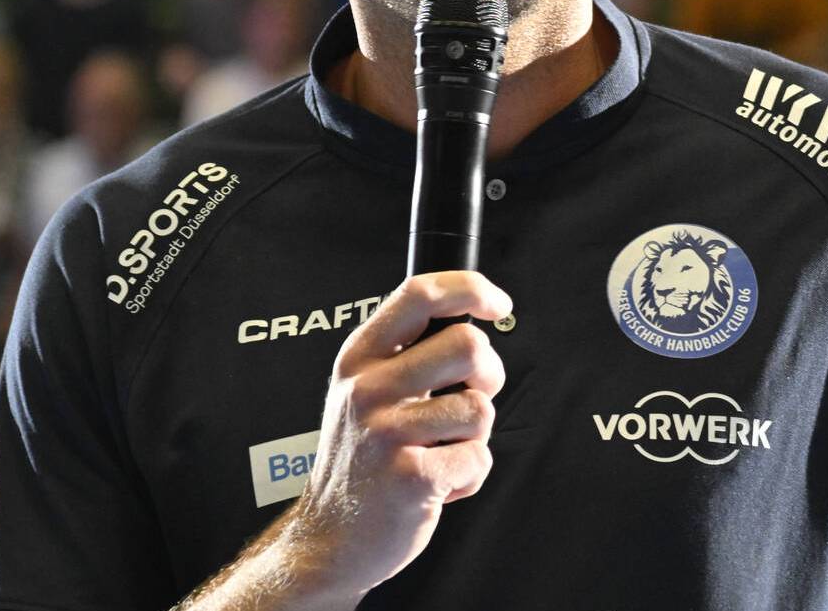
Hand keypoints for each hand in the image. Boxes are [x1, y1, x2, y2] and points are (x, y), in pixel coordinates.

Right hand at [273, 272, 511, 597]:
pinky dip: (469, 476)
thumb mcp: (363, 391)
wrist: (329, 539)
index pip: (420, 293)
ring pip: (480, 406)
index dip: (471, 288)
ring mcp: (386, 432)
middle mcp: (368, 389)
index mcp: (360, 358)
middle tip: (468, 402)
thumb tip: (473, 321)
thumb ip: (407, 354)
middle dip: (488, 375)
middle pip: (468, 345)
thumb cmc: (360, 462)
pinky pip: (478, 458)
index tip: (498, 305)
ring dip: (476, 435)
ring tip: (440, 452)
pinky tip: (437, 484)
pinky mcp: (410, 477)